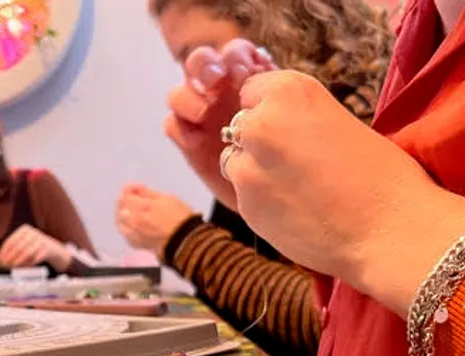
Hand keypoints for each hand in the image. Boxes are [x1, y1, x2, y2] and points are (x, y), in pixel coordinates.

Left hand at [0, 224, 72, 270]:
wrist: (53, 249)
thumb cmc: (34, 248)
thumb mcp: (24, 244)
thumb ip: (13, 251)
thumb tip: (0, 261)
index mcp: (24, 230)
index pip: (11, 241)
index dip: (4, 252)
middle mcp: (33, 233)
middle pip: (18, 246)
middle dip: (10, 257)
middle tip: (4, 265)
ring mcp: (41, 240)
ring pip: (27, 252)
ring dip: (19, 261)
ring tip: (13, 267)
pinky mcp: (47, 249)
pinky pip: (36, 257)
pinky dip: (29, 263)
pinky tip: (24, 267)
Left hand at [116, 184, 194, 254]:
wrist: (185, 241)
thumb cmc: (180, 217)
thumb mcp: (167, 198)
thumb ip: (147, 192)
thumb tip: (133, 188)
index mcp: (143, 207)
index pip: (125, 196)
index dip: (129, 190)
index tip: (136, 189)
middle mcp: (135, 220)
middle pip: (120, 208)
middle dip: (125, 201)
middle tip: (134, 199)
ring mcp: (134, 233)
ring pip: (120, 221)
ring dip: (123, 214)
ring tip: (132, 211)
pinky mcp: (136, 243)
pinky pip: (125, 233)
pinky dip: (126, 227)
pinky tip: (133, 225)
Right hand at [165, 39, 275, 209]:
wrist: (279, 193)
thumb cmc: (292, 155)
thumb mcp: (293, 121)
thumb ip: (278, 99)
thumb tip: (262, 83)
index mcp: (248, 79)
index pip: (235, 52)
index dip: (236, 56)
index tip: (246, 72)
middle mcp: (220, 92)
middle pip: (200, 63)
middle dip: (205, 66)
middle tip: (216, 81)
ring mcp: (201, 115)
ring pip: (180, 92)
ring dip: (188, 97)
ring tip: (203, 113)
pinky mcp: (188, 140)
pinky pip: (172, 124)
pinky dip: (180, 129)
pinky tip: (195, 141)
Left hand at [224, 70, 464, 313]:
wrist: (391, 230)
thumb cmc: (381, 175)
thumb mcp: (339, 121)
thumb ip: (297, 119)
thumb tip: (273, 126)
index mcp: (289, 90)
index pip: (252, 91)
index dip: (270, 111)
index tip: (290, 128)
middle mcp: (260, 122)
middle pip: (240, 126)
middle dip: (259, 142)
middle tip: (297, 164)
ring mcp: (247, 166)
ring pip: (234, 162)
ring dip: (255, 172)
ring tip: (297, 189)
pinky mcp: (245, 204)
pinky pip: (243, 196)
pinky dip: (261, 202)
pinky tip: (295, 212)